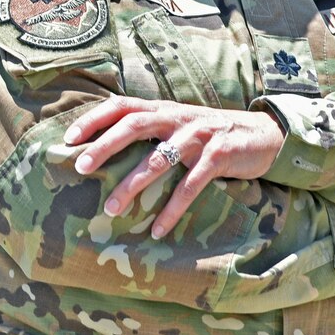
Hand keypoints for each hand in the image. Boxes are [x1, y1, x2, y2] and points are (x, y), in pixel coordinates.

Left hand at [65, 96, 284, 237]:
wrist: (264, 135)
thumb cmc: (211, 135)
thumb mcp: (180, 125)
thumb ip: (153, 130)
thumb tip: (108, 146)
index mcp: (165, 109)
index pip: (123, 105)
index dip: (95, 118)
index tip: (69, 138)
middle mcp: (178, 118)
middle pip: (134, 125)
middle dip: (104, 146)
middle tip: (80, 167)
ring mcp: (200, 136)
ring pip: (159, 159)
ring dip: (133, 185)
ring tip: (112, 208)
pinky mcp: (220, 156)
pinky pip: (191, 186)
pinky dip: (172, 209)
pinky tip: (157, 230)